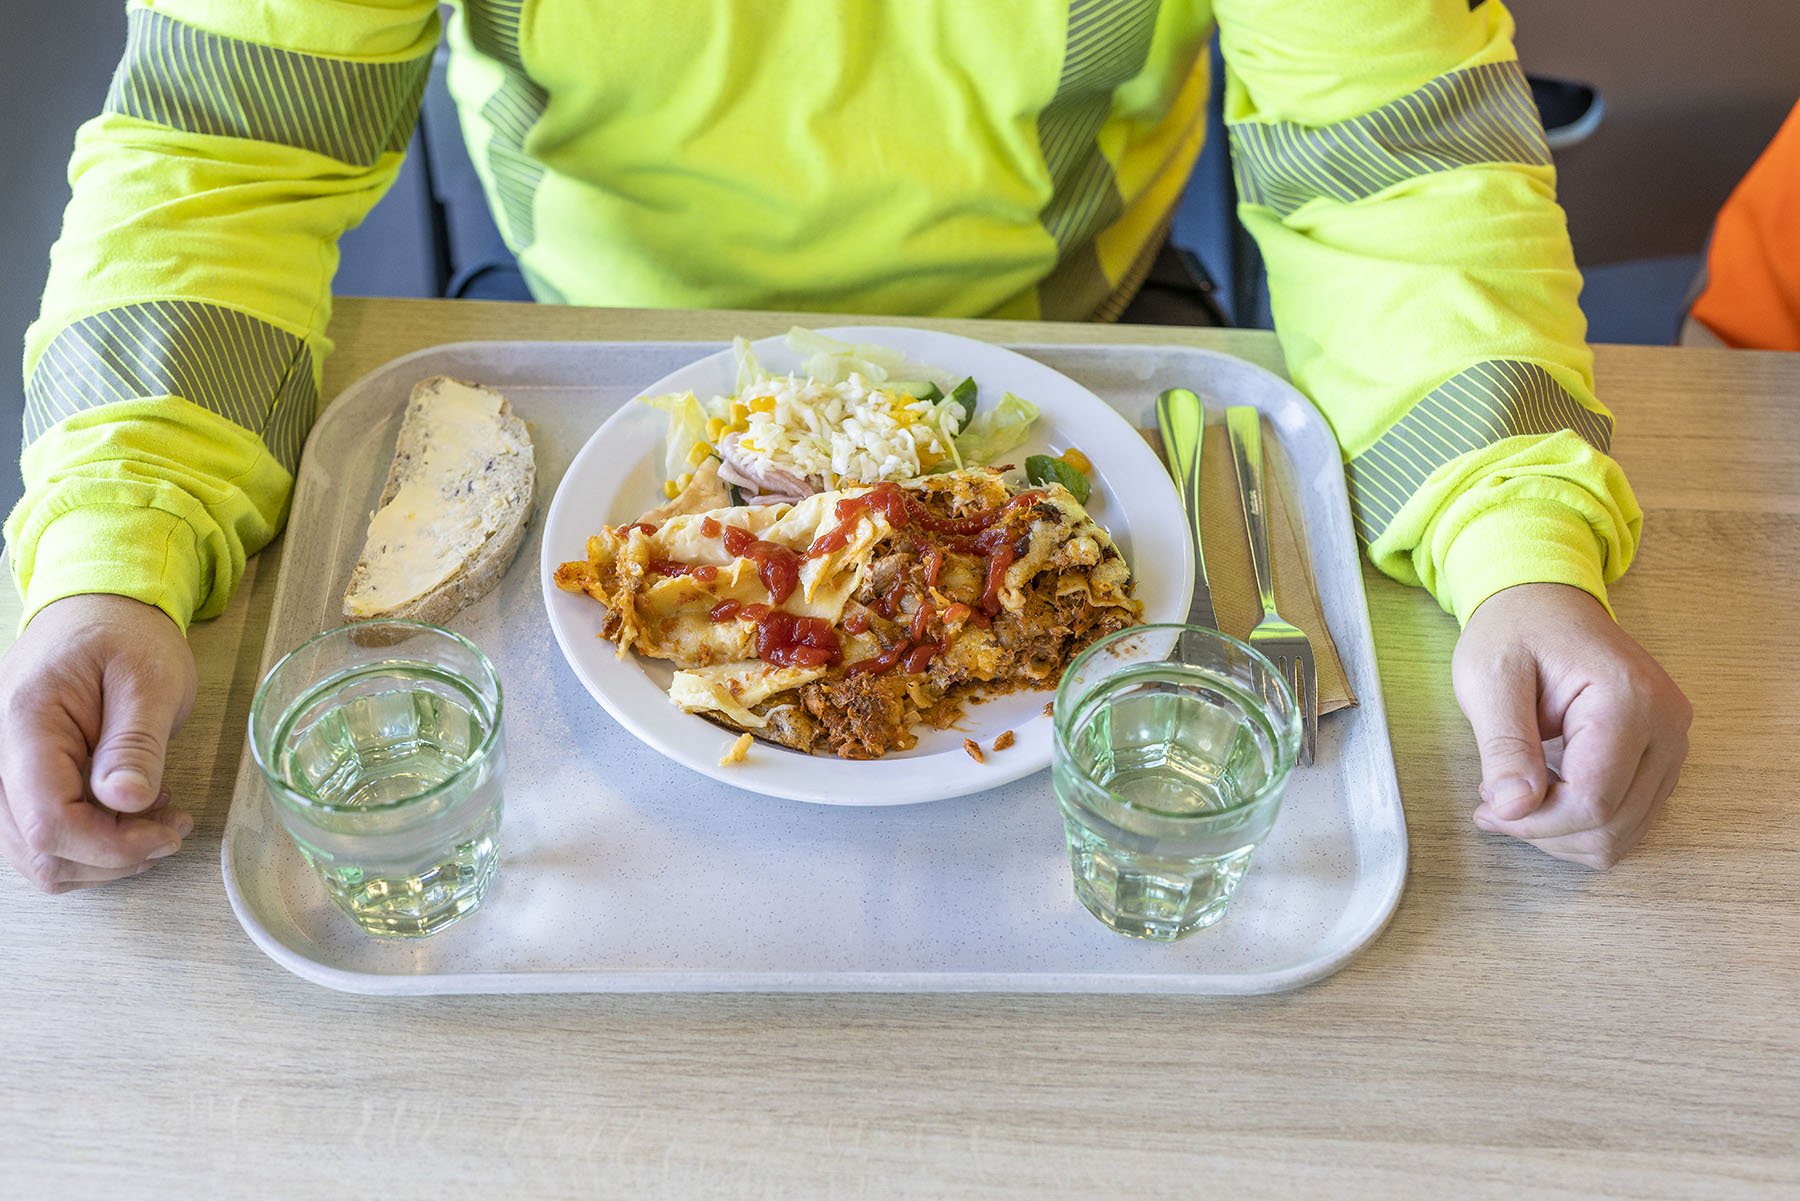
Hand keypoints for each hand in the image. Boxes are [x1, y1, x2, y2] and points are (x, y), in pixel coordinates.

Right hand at [0, 594, 197, 892]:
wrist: (97, 613)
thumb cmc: (125, 637)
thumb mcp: (149, 678)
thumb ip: (136, 742)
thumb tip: (127, 800)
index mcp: (27, 724)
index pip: (49, 819)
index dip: (110, 845)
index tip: (166, 834)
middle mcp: (2, 757)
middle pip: (41, 850)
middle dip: (114, 855)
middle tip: (173, 825)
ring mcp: (8, 775)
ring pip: (41, 856)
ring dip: (106, 855)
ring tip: (158, 814)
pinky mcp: (25, 785)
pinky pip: (47, 838)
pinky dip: (94, 842)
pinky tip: (134, 812)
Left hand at [1452, 583, 1690, 868]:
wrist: (1545, 604)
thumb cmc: (1516, 632)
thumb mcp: (1489, 680)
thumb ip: (1502, 746)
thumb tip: (1513, 808)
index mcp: (1627, 699)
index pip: (1592, 802)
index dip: (1535, 822)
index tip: (1487, 809)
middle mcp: (1667, 724)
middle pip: (1614, 825)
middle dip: (1546, 830)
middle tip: (1493, 803)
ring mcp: (1673, 741)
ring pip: (1626, 832)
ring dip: (1564, 832)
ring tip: (1516, 794)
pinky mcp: (1664, 755)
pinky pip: (1631, 816)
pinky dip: (1584, 822)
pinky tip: (1545, 793)